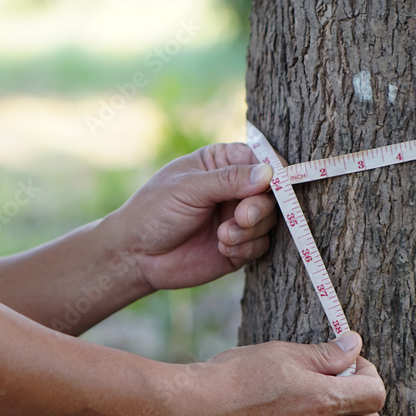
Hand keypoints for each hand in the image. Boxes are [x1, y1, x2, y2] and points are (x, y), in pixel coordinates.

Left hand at [106, 143, 277, 290]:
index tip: (277, 183)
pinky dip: (246, 247)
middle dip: (260, 206)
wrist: (137, 255)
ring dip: (251, 230)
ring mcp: (238, 218)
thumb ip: (229, 179)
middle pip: (271, 193)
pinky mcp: (239, 246)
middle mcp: (234, 189)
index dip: (274, 171)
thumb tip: (270, 172)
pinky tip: (222, 248)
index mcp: (221, 163)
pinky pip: (261, 245)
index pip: (260, 159)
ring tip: (223, 237)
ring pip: (269, 220)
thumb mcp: (188, 188)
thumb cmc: (154, 211)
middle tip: (241, 217)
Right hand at [166, 331, 385, 415]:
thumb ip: (324, 354)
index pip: (376, 394)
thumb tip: (354, 346)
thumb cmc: (235, 376)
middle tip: (341, 388)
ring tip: (316, 410)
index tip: (349, 365)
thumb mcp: (282, 353)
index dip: (369, 375)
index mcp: (325, 401)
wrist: (192, 412)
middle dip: (365, 406)